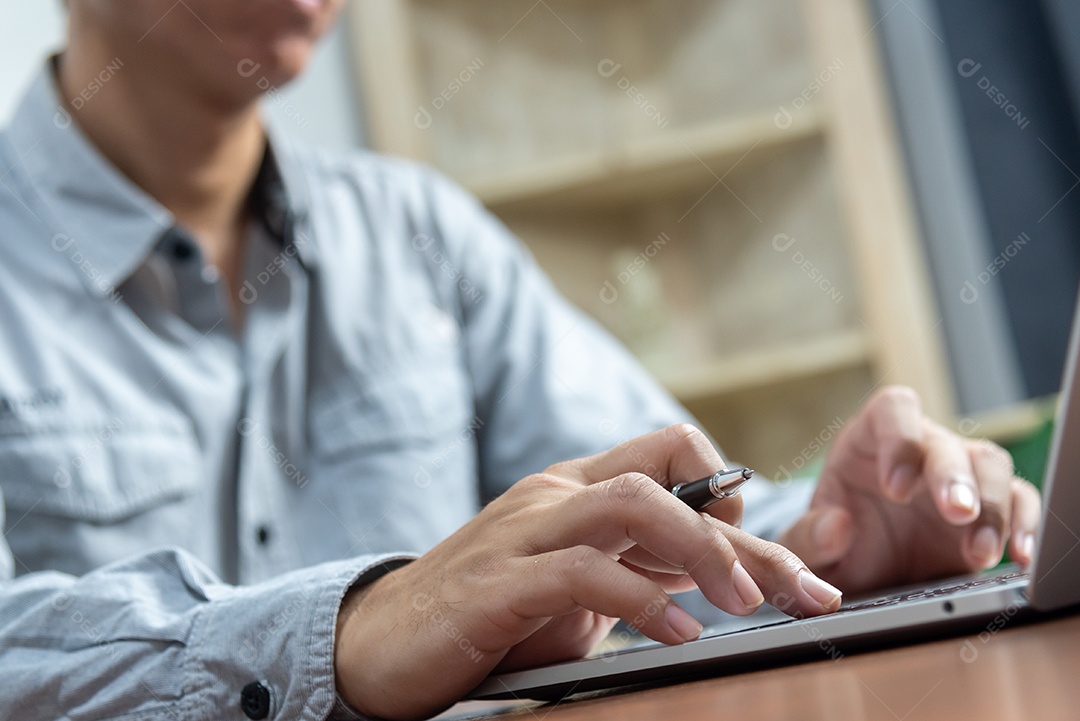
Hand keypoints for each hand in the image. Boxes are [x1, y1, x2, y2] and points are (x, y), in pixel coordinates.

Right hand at [334, 425, 842, 719]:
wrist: (379, 642)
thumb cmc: (487, 614)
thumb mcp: (573, 584)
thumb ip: (632, 564)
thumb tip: (709, 571)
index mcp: (574, 487)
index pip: (669, 452)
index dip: (727, 488)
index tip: (766, 545)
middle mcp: (554, 495)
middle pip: (669, 481)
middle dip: (748, 535)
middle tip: (807, 588)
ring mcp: (526, 532)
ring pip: (633, 504)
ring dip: (704, 550)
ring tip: (750, 602)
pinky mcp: (503, 582)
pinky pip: (587, 573)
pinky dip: (644, 602)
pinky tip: (681, 634)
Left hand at [780, 386, 1041, 592]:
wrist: (861, 573)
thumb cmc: (833, 546)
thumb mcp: (806, 548)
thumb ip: (809, 538)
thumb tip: (836, 525)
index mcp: (868, 439)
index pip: (892, 410)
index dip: (898, 439)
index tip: (894, 488)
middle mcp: (918, 448)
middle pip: (946, 443)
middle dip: (954, 477)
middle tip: (954, 513)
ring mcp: (957, 474)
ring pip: (989, 465)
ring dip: (990, 505)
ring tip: (979, 553)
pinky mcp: (987, 508)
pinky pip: (1019, 500)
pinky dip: (1023, 524)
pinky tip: (1017, 557)